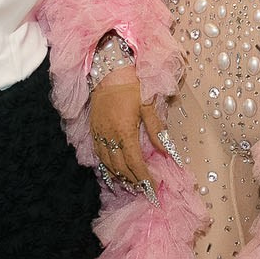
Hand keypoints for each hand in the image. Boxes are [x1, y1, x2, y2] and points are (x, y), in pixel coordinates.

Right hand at [89, 71, 164, 198]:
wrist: (108, 69)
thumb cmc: (131, 84)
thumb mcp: (148, 104)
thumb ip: (156, 129)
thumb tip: (167, 150)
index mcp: (125, 131)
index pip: (135, 163)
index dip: (144, 177)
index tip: (152, 187)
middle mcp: (109, 135)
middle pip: (120, 167)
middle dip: (132, 180)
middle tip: (143, 189)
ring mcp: (99, 133)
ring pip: (107, 163)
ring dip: (119, 176)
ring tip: (130, 183)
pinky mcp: (93, 129)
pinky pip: (98, 154)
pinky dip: (106, 165)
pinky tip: (113, 170)